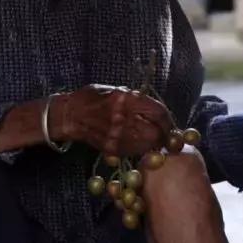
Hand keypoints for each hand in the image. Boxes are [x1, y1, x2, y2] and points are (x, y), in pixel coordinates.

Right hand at [53, 85, 171, 155]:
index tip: (171, 123)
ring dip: (154, 144)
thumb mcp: (118, 90)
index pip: (158, 112)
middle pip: (155, 133)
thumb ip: (138, 100)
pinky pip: (134, 152)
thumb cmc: (94, 97)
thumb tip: (158, 111)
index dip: (168, 120)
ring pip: (146, 145)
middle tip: (166, 136)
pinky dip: (141, 150)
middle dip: (164, 135)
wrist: (70, 115)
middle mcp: (123, 118)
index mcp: (126, 100)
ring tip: (155, 141)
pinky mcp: (111, 148)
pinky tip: (141, 145)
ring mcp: (116, 135)